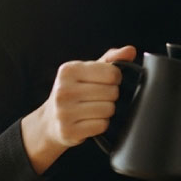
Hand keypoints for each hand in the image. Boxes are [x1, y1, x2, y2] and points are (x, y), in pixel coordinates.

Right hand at [21, 45, 135, 173]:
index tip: (107, 82)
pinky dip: (101, 125)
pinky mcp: (68, 131)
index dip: (116, 78)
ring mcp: (64, 112)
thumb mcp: (89, 71)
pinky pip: (102, 125)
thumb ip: (111, 59)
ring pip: (108, 109)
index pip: (112, 73)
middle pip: (112, 92)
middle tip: (98, 97)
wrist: (50, 121)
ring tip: (94, 109)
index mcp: (69, 70)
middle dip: (111, 96)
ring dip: (107, 111)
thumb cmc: (75, 91)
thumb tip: (131, 50)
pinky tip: (89, 121)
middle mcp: (63, 90)